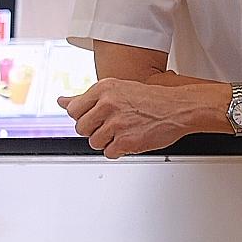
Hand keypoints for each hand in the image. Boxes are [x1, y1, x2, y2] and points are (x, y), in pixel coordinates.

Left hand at [58, 78, 193, 157]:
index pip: (74, 109)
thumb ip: (87, 97)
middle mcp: (108, 104)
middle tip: (112, 126)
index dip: (84, 117)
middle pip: (81, 128)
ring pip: (94, 142)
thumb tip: (62, 101)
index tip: (94, 118)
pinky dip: (119, 150)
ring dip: (107, 141)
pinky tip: (130, 139)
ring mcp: (117, 123)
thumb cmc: (152, 99)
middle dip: (94, 130)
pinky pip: (109, 153)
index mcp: (104, 89)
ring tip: (124, 131)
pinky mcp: (127, 140)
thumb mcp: (117, 89)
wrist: (179, 108)